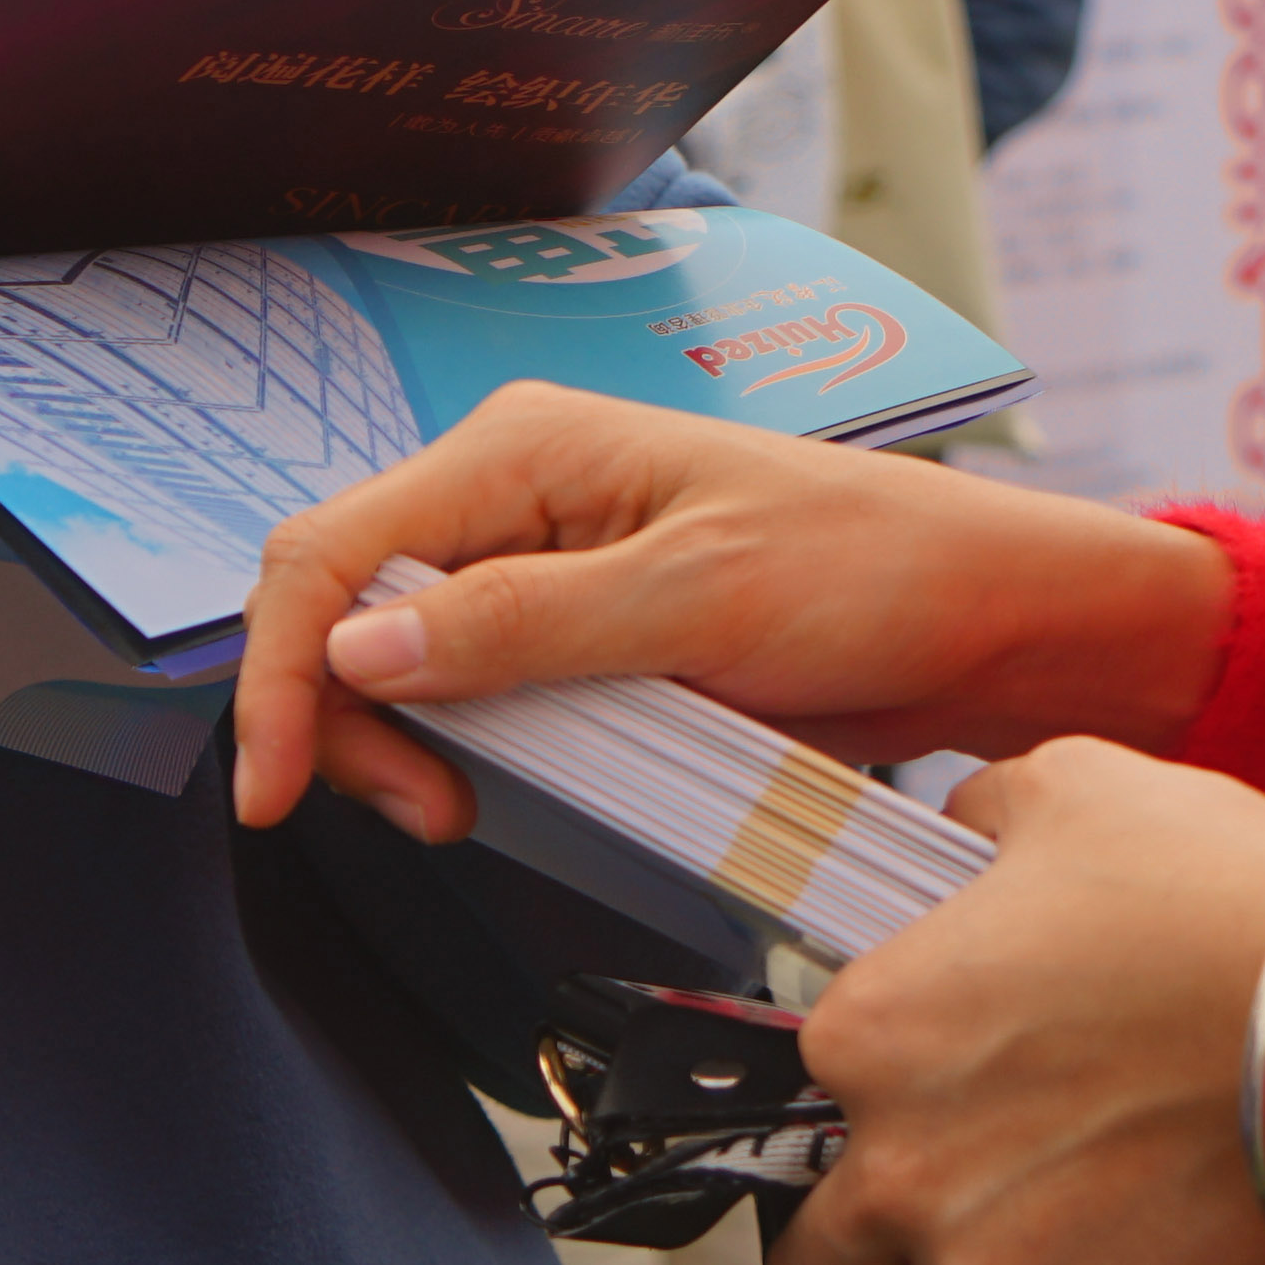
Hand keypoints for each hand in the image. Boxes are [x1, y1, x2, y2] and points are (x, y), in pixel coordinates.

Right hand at [226, 386, 1231, 846]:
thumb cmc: (872, 571)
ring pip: (388, 656)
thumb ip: (521, 625)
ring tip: (459, 811)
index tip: (277, 785)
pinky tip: (494, 787)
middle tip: (419, 814)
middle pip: (339, 607)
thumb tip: (359, 650)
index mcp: (521, 450)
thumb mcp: (698, 598)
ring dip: (394, 742)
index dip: (278, 669)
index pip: (332, 550)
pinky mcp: (575, 633)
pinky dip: (455, 747)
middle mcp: (512, 496)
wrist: (987, 620)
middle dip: (338, 718)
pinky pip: (465, 688)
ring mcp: (540, 566)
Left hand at [766, 745, 1264, 1264]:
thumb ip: (982, 818)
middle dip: (876, 1243)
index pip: (811, 1101)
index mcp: (868, 1033)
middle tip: (962, 1204)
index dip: (880, 1100)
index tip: (942, 1097)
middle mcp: (898, 1171)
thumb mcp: (1071, 791)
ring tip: (1057, 1246)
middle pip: (823, 1264)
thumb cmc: (1219, 906)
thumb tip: (967, 831)